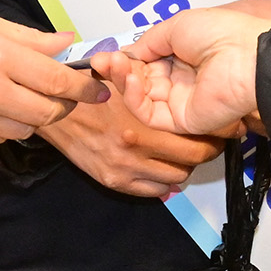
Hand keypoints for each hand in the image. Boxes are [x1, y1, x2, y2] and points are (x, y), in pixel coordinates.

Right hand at [0, 7, 104, 147]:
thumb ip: (31, 39)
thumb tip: (68, 43)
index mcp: (0, 58)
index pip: (57, 80)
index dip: (84, 88)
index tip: (100, 90)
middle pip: (49, 113)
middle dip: (63, 105)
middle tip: (63, 92)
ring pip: (27, 129)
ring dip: (34, 116)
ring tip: (18, 93)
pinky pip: (0, 137)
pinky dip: (6, 125)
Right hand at [38, 91, 220, 197]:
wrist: (52, 111)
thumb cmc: (89, 90)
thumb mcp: (120, 78)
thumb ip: (148, 84)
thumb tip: (183, 85)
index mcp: (141, 123)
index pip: (194, 140)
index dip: (212, 136)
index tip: (217, 130)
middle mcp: (135, 151)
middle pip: (189, 162)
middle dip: (203, 153)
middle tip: (207, 143)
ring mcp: (124, 170)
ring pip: (174, 178)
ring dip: (182, 167)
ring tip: (183, 154)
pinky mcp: (113, 182)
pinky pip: (152, 192)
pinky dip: (162, 183)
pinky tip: (161, 168)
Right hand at [98, 0, 270, 139]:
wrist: (246, 55)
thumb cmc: (219, 34)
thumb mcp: (176, 27)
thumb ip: (148, 42)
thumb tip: (127, 53)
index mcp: (180, 57)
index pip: (143, 64)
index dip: (122, 60)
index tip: (102, 55)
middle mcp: (179, 81)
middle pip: (138, 81)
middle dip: (117, 70)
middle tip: (99, 61)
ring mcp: (179, 102)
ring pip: (139, 98)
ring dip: (122, 81)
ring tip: (112, 65)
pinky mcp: (181, 120)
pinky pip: (150, 113)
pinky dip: (133, 98)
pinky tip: (128, 79)